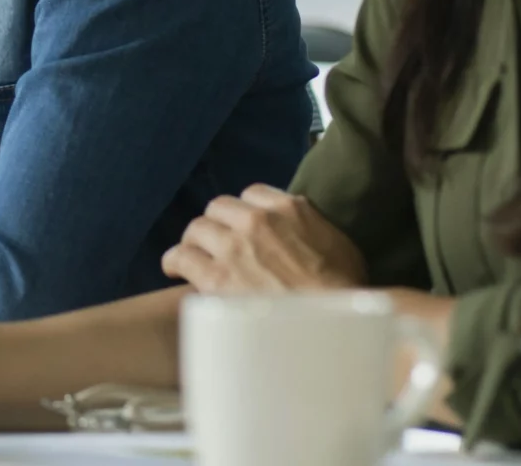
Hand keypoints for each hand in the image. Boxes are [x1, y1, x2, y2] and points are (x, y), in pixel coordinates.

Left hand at [160, 184, 364, 292]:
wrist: (333, 326)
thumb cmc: (345, 292)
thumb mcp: (338, 244)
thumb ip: (313, 225)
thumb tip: (300, 221)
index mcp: (287, 209)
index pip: (252, 193)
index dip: (244, 211)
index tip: (243, 226)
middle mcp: (255, 221)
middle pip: (219, 209)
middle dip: (217, 224)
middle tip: (215, 243)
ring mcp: (233, 247)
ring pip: (197, 229)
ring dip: (195, 241)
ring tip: (193, 255)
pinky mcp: (216, 277)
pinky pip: (182, 257)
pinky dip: (176, 261)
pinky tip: (174, 269)